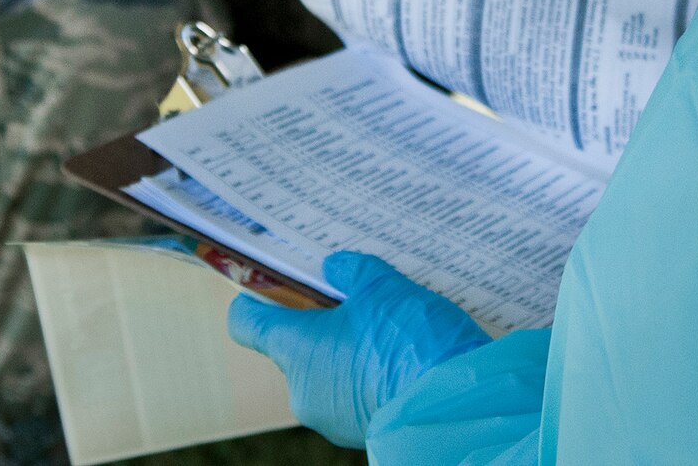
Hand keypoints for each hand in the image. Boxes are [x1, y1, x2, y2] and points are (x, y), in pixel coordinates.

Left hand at [227, 253, 488, 447]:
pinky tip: (398, 358)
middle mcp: (301, 387)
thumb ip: (352, 271)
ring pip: (324, 370)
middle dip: (320, 322)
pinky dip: (365, 375)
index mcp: (295, 347)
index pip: (246, 322)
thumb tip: (335, 267)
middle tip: (356, 300)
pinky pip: (348, 394)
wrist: (452, 401)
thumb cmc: (409, 340)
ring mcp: (327, 415)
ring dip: (346, 349)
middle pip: (292, 345)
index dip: (256, 297)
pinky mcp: (355, 430)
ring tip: (388, 330)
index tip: (275, 282)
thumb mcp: (383, 286)